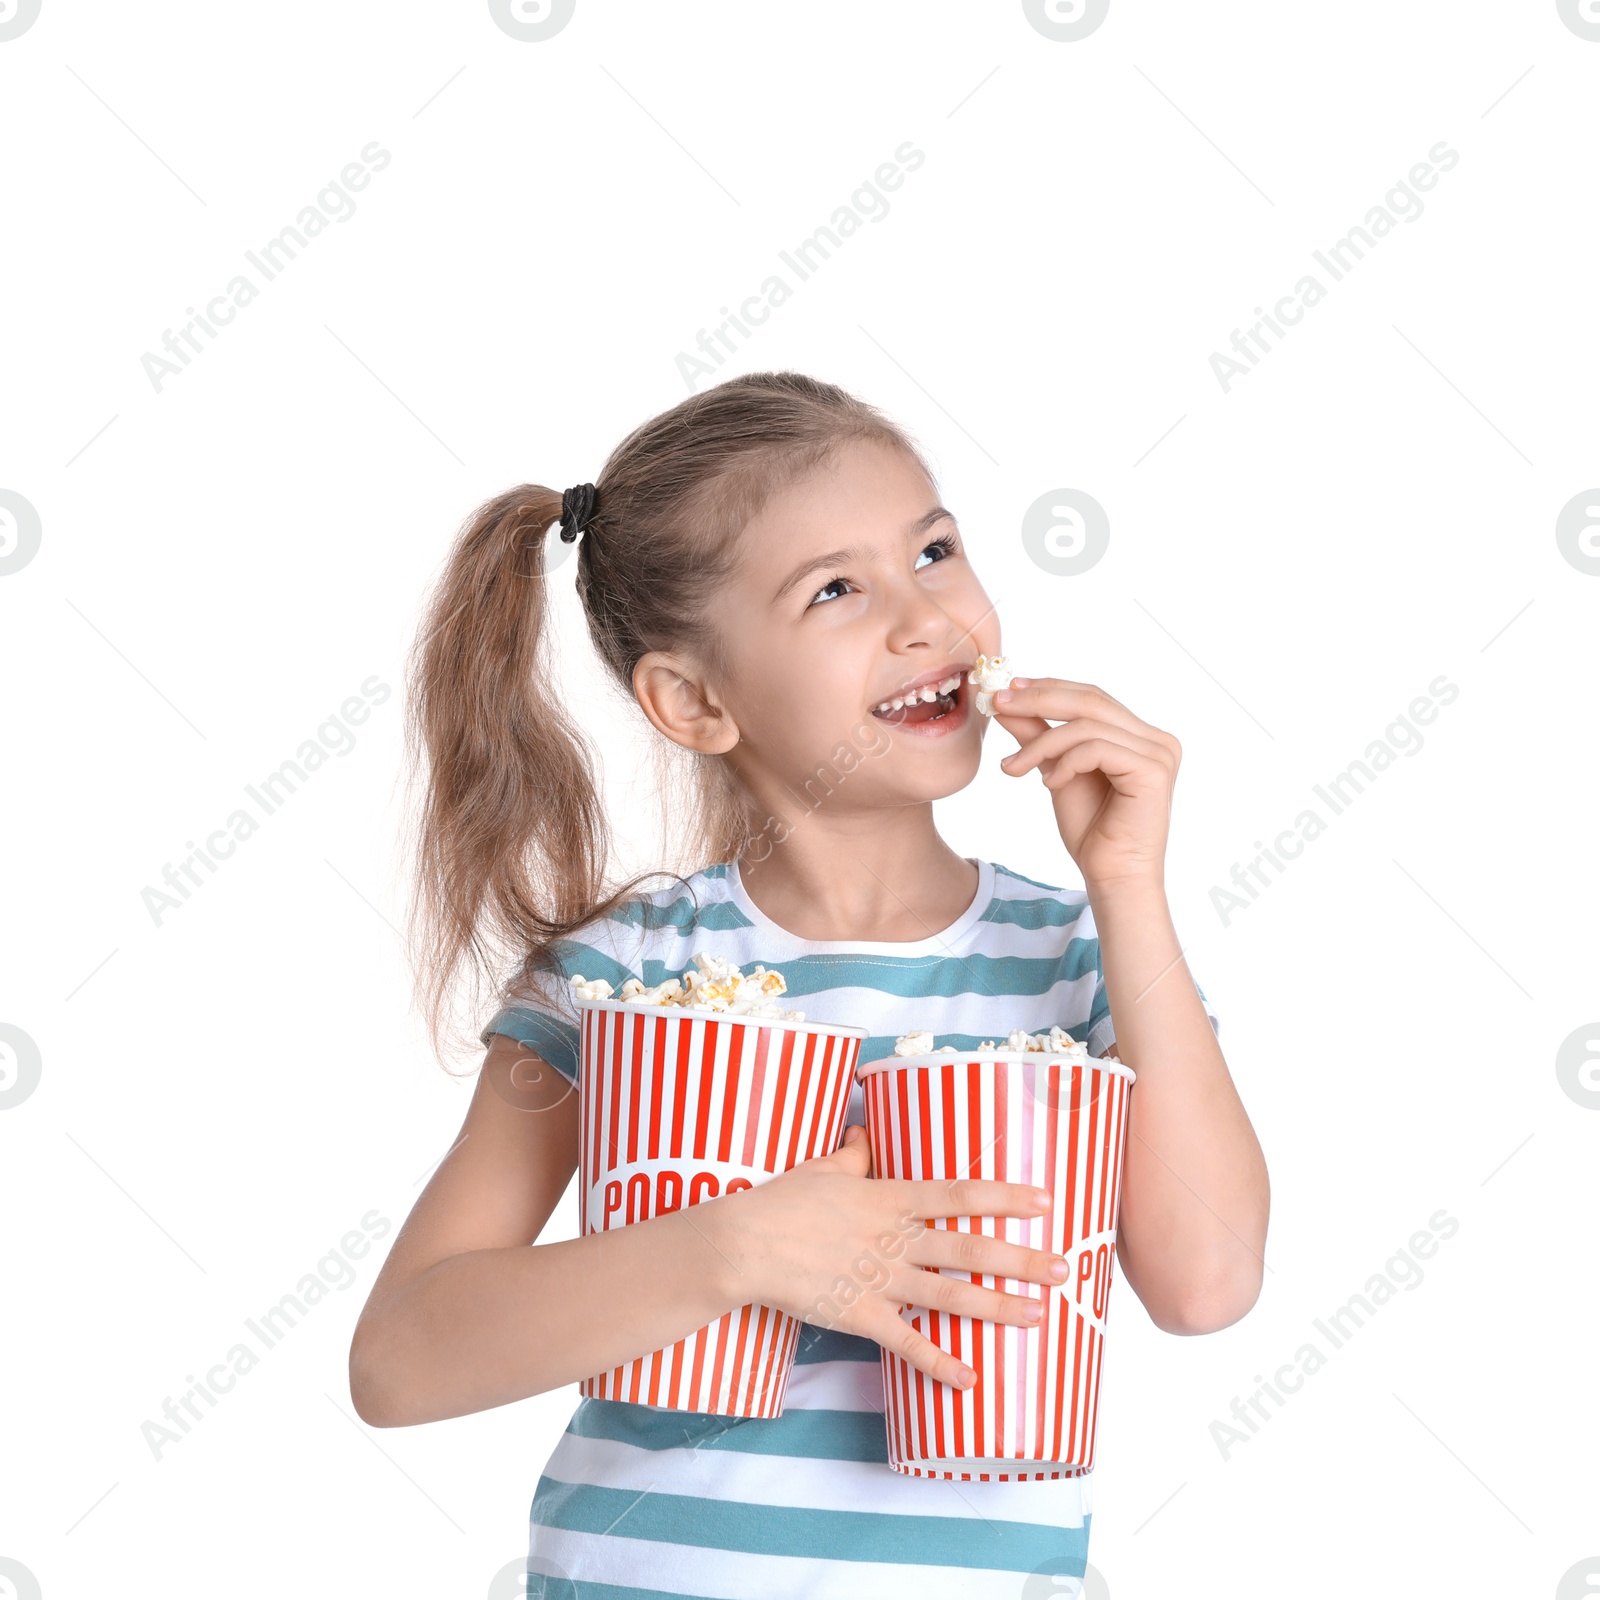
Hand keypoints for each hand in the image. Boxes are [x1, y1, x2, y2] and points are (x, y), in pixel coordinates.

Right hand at [703, 1126, 1068, 1389]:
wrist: (744, 1244)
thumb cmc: (780, 1201)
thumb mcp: (821, 1167)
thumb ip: (853, 1157)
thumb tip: (866, 1134)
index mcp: (889, 1199)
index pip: (958, 1195)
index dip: (1004, 1197)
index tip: (1044, 1201)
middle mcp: (894, 1239)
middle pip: (968, 1249)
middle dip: (1020, 1259)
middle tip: (1063, 1268)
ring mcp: (880, 1280)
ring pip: (951, 1296)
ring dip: (998, 1307)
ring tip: (1038, 1316)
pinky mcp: (862, 1317)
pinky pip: (909, 1344)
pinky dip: (941, 1363)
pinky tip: (972, 1377)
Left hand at [991, 678, 1179, 885]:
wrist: (1111, 875)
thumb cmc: (1091, 830)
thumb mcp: (1056, 770)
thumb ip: (1038, 736)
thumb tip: (1006, 704)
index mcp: (1139, 735)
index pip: (1092, 696)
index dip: (1049, 687)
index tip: (1008, 689)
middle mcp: (1156, 739)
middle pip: (1091, 700)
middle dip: (1039, 699)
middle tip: (999, 704)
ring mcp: (1159, 753)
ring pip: (1087, 725)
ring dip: (1042, 743)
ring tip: (1015, 767)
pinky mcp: (1153, 770)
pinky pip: (1096, 748)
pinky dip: (1065, 762)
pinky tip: (1050, 784)